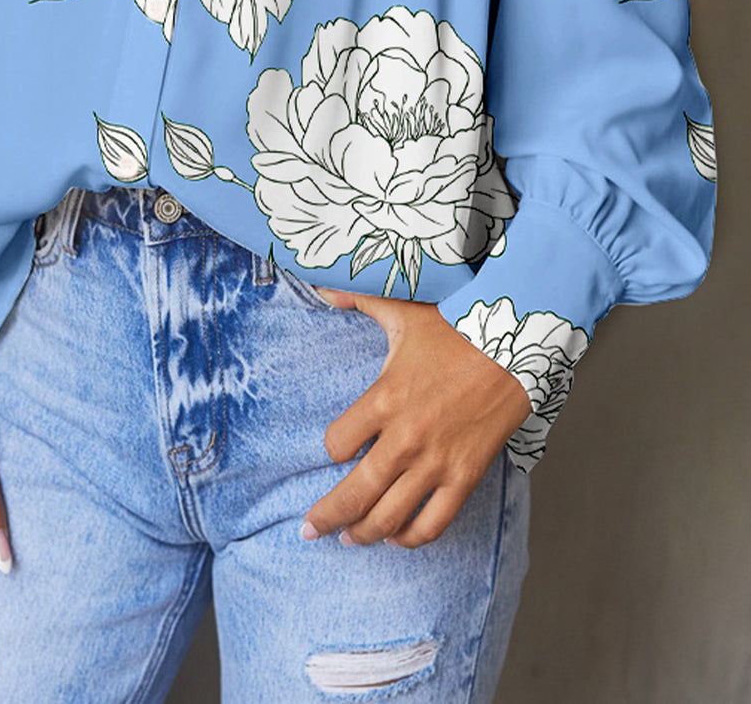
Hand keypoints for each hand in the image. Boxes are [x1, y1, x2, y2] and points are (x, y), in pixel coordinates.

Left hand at [301, 288, 532, 549]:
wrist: (517, 346)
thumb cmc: (456, 328)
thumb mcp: (403, 311)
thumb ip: (358, 299)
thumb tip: (321, 286)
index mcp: (384, 398)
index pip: (336, 444)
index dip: (330, 449)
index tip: (334, 449)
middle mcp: (406, 438)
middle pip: (354, 493)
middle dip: (327, 516)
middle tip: (310, 530)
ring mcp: (437, 462)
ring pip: (390, 517)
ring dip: (364, 533)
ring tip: (349, 539)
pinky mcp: (466, 476)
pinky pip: (434, 523)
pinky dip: (411, 538)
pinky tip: (397, 537)